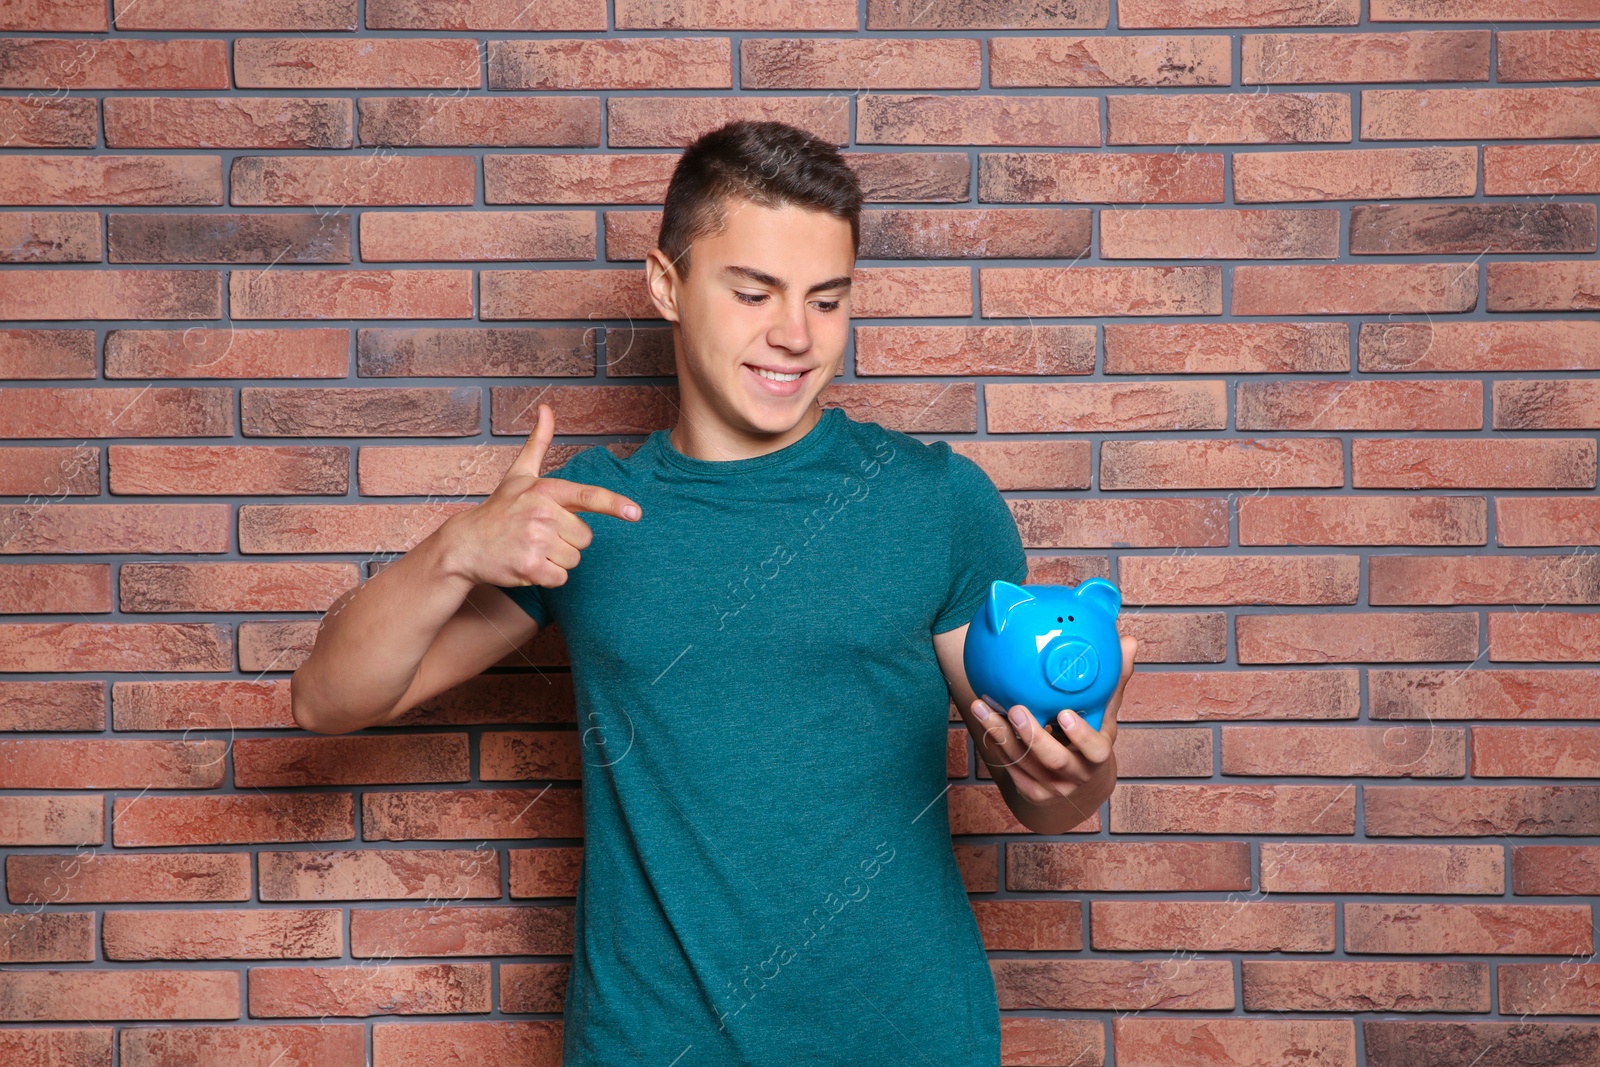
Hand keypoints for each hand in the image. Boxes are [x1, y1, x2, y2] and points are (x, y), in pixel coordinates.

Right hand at [442, 403, 642, 588]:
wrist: (465, 545)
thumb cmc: (499, 509)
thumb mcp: (519, 474)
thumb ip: (538, 443)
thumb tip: (547, 409)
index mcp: (545, 490)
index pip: (587, 496)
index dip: (614, 504)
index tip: (635, 513)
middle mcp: (542, 513)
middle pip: (585, 538)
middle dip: (568, 541)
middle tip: (540, 535)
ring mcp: (535, 540)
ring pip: (573, 560)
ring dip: (557, 560)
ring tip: (531, 548)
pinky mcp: (529, 566)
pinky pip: (560, 579)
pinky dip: (547, 577)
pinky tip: (527, 564)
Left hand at [967, 631, 1136, 807]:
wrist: (1078, 781)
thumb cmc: (1091, 737)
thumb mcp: (1105, 714)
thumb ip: (1114, 680)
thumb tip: (1128, 642)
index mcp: (1097, 756)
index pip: (1095, 750)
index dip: (1080, 736)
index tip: (1064, 713)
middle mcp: (1076, 775)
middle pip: (1054, 760)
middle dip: (1034, 736)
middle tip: (1017, 709)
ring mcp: (1053, 786)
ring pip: (1024, 763)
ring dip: (1001, 734)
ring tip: (983, 707)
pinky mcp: (1031, 791)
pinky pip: (1010, 768)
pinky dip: (995, 744)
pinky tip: (983, 720)